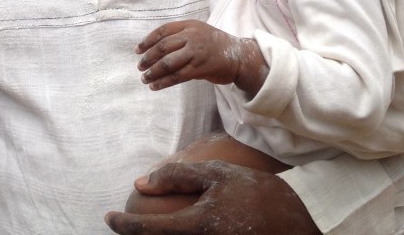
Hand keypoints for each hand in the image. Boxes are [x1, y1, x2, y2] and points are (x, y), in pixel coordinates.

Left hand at [105, 161, 318, 234]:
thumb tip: (140, 183)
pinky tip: (170, 230)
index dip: (123, 224)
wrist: (295, 221)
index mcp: (197, 225)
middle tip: (122, 224)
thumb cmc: (253, 191)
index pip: (147, 230)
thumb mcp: (215, 174)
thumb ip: (176, 176)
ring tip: (145, 227)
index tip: (108, 216)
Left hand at [136, 20, 245, 89]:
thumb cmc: (215, 45)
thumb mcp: (198, 32)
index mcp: (189, 25)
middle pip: (162, 47)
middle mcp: (191, 36)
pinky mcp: (200, 68)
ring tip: (145, 78)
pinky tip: (155, 86)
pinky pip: (177, 76)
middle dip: (148, 58)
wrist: (239, 56)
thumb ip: (180, 36)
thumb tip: (156, 49)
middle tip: (140, 67)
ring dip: (153, 72)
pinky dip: (163, 82)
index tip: (138, 50)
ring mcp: (196, 52)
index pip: (163, 31)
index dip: (148, 40)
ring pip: (167, 63)